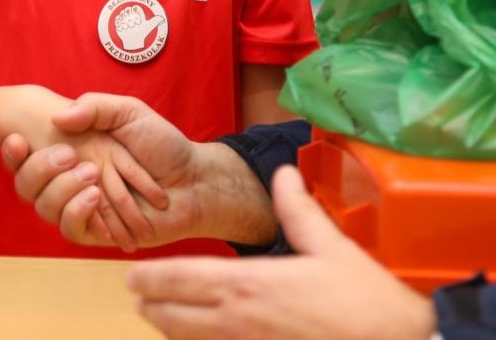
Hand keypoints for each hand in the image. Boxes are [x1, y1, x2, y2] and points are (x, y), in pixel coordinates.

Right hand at [4, 93, 205, 250]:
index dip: (12, 152)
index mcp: (72, 150)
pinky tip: (97, 199)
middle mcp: (70, 180)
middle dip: (40, 169)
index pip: (25, 155)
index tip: (18, 138)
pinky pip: (71, 230)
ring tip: (94, 179)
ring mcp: (82, 206)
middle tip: (71, 155)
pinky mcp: (97, 232)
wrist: (193, 180)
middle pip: (26, 185)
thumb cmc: (163, 144)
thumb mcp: (129, 112)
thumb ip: (94, 107)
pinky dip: (81, 214)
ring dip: (63, 191)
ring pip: (44, 209)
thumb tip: (57, 119)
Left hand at [127, 167, 435, 339]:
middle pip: (174, 316)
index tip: (131, 274)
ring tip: (159, 317)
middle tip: (136, 296)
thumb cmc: (364, 301)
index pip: (181, 279)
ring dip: (170, 329)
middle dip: (151, 304)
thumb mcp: (330, 246)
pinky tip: (201, 338)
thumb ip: (298, 209)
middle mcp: (239, 320)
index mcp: (249, 284)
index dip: (150, 277)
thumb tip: (283, 173)